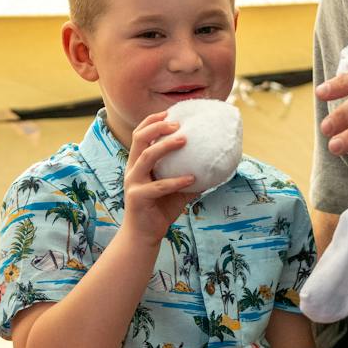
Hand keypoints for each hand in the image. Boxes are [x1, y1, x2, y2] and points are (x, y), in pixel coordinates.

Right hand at [119, 111, 195, 246]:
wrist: (144, 236)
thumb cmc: (160, 210)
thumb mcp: (177, 190)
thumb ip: (189, 177)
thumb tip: (215, 167)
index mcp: (138, 164)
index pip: (140, 135)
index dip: (152, 121)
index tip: (169, 112)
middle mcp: (133, 169)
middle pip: (139, 139)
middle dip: (157, 127)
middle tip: (177, 123)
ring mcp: (133, 183)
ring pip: (147, 157)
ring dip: (165, 146)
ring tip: (184, 139)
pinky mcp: (138, 197)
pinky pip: (159, 186)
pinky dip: (176, 181)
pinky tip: (192, 178)